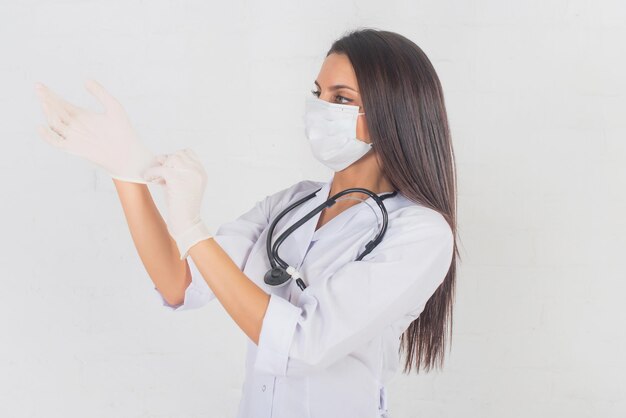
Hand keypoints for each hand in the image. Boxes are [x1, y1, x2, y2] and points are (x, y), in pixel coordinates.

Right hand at [35, 79, 155, 183]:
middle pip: (55, 111)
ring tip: (45, 102)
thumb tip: (86, 80)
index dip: (50, 95)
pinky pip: (57, 142)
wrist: (128, 152)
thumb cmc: (123, 130)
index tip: (40, 85)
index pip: (61, 103)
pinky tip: (42, 127)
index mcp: (81, 115)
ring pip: (54, 124)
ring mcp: (73, 137)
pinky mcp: (74, 148)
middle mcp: (74, 125)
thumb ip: (100, 93)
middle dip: (46, 100)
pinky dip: (48, 136)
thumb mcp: (113, 107)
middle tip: (38, 88)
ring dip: (48, 113)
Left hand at [142, 148, 212, 259]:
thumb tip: (160, 159)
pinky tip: (148, 179)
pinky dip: (152, 173)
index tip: (169, 169)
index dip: (176, 158)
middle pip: (179, 154)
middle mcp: (197, 171)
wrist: (186, 223)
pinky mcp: (176, 179)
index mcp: (201, 173)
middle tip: (160, 174)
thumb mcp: (184, 186)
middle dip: (167, 161)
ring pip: (170, 158)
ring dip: (160, 166)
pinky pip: (160, 169)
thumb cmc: (183, 207)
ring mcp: (188, 174)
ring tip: (156, 178)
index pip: (188, 153)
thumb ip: (178, 172)